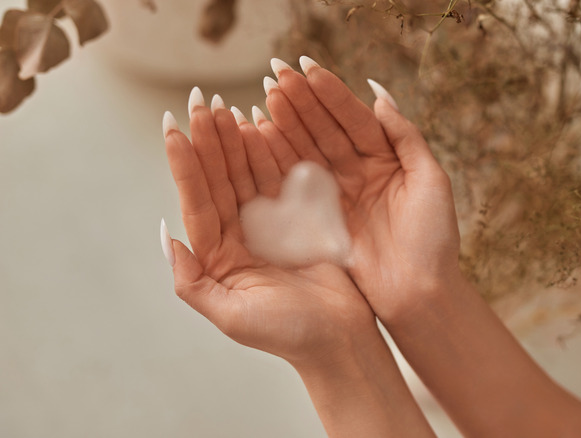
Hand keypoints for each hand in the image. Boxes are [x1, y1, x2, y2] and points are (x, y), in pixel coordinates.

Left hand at [162, 91, 374, 365]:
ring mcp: (272, 224)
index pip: (198, 200)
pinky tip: (261, 125)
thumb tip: (165, 237)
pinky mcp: (302, 218)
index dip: (185, 164)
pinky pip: (283, 178)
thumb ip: (192, 281)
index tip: (173, 127)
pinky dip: (273, 151)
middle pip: (220, 178)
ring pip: (249, 172)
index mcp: (220, 255)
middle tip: (201, 102)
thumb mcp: (231, 316)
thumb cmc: (288, 335)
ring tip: (225, 105)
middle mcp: (242, 235)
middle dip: (209, 140)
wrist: (340, 341)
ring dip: (236, 139)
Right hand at [266, 60, 461, 322]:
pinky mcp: (321, 220)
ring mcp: (338, 195)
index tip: (305, 67)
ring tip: (264, 96)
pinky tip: (260, 136)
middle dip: (301, 101)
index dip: (331, 93)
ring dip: (285, 124)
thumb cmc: (435, 239)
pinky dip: (278, 160)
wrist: (421, 293)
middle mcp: (359, 172)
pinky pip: (296, 184)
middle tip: (274, 73)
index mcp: (387, 159)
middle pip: (326, 129)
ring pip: (308, 151)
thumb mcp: (432, 181)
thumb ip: (406, 137)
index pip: (354, 118)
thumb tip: (380, 94)